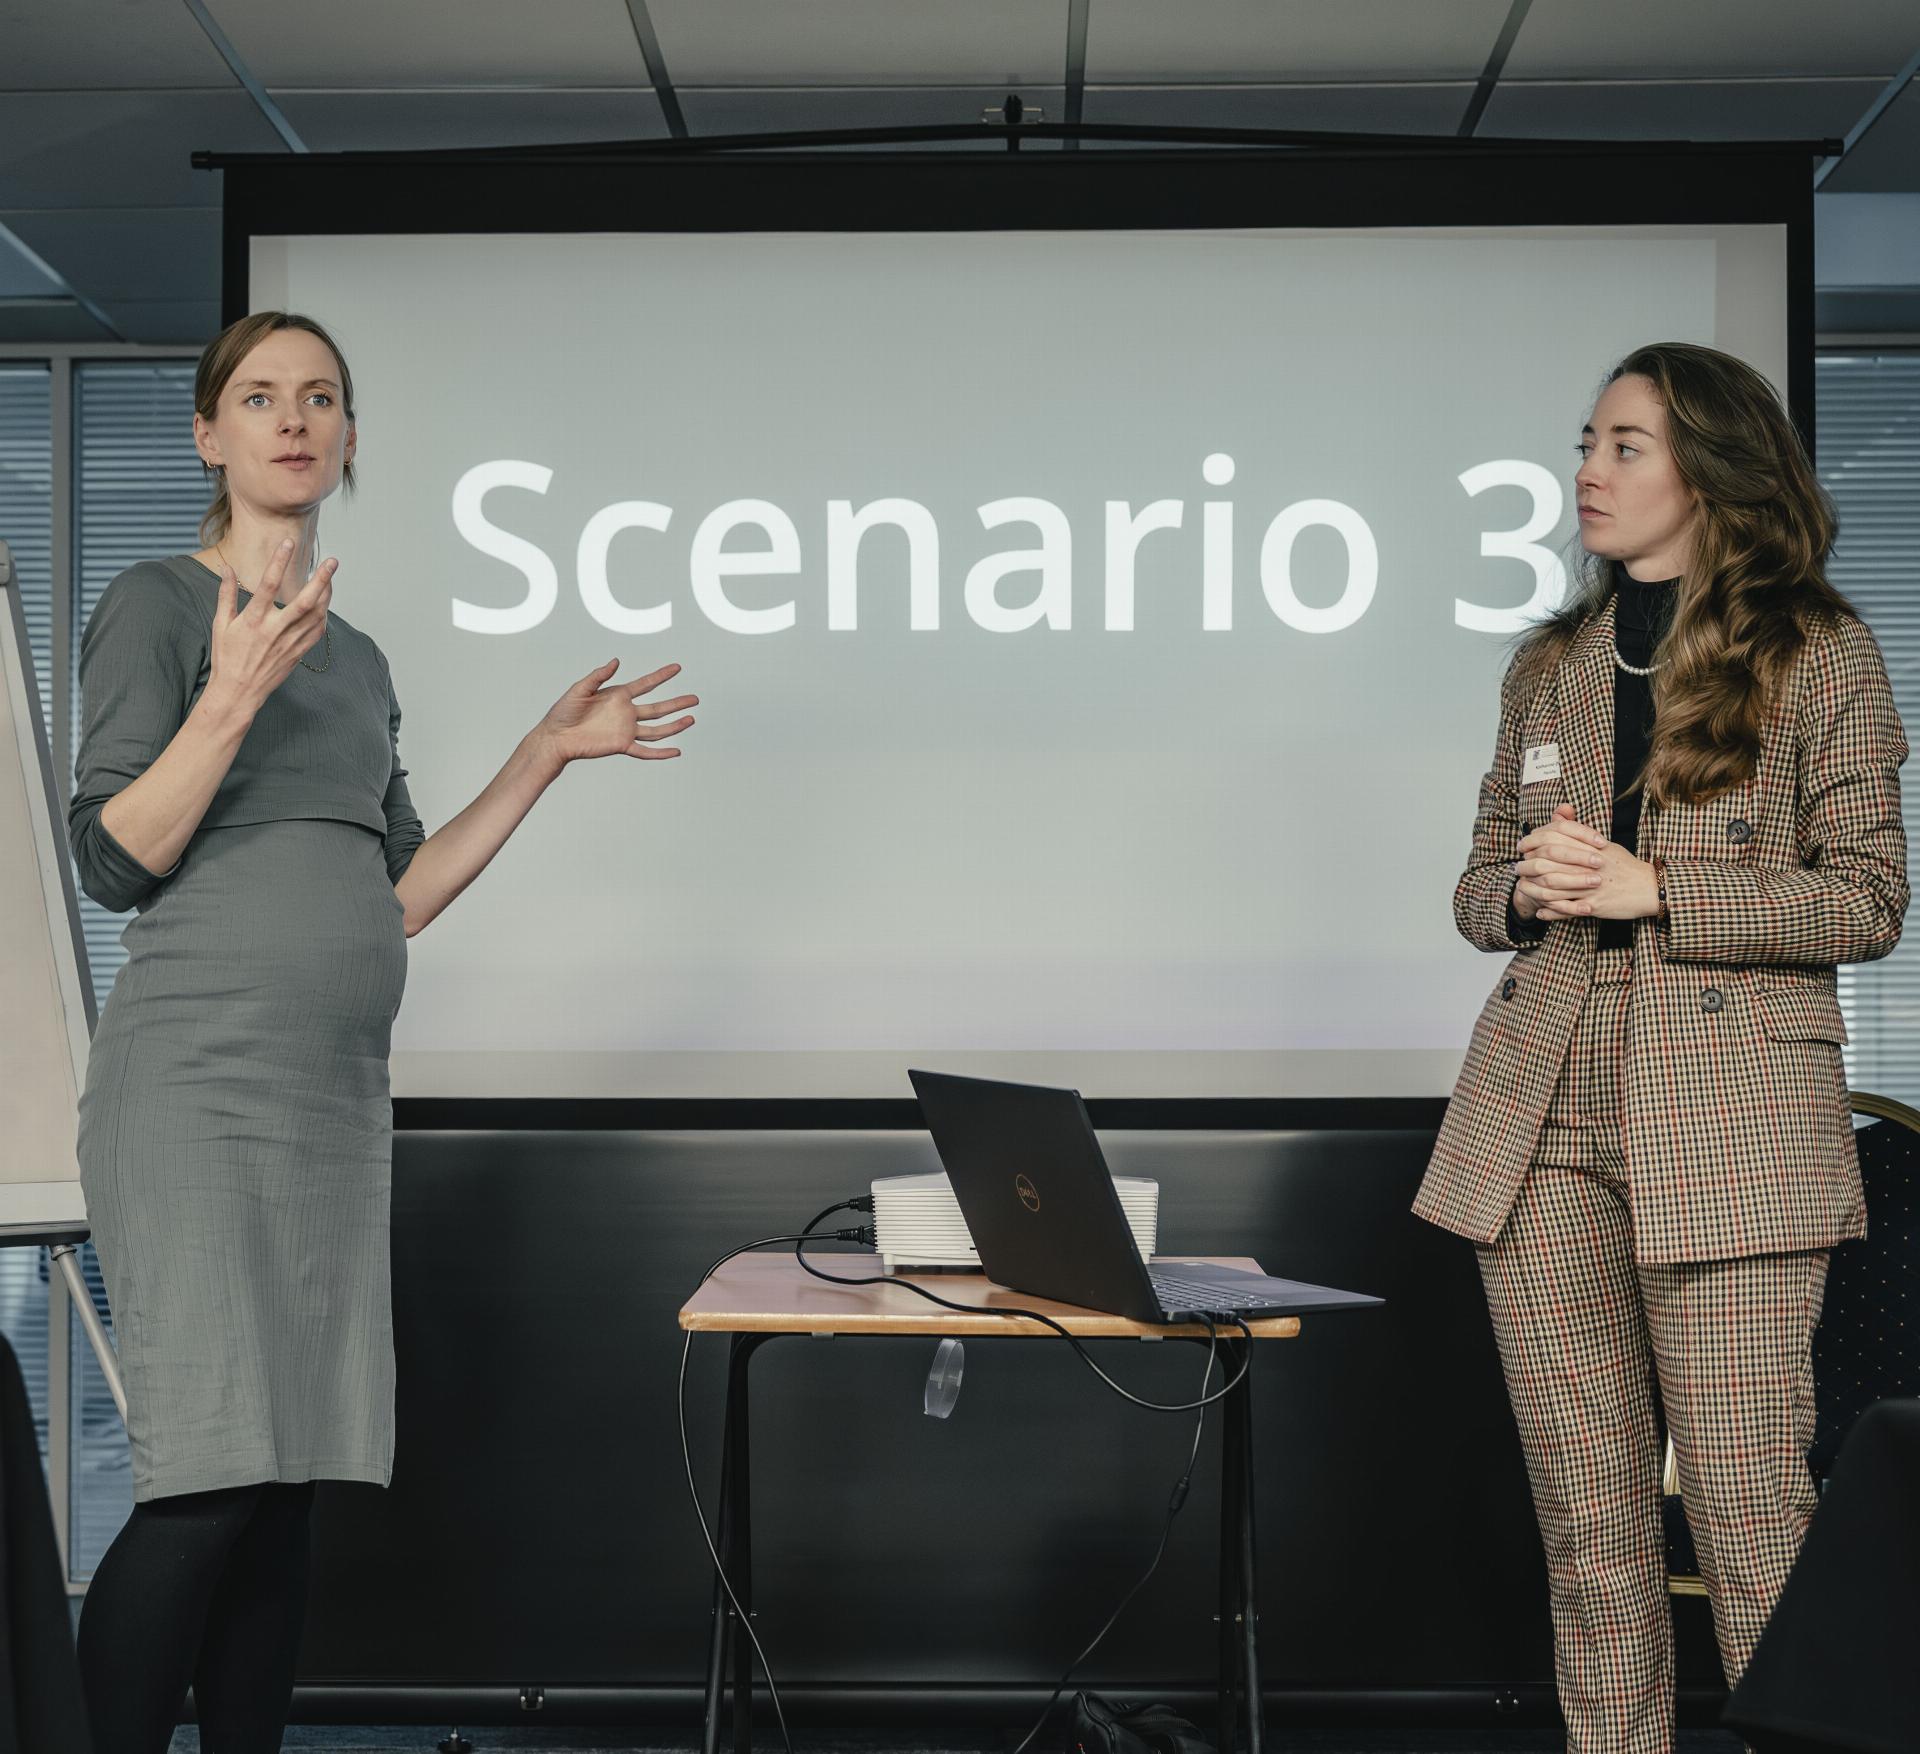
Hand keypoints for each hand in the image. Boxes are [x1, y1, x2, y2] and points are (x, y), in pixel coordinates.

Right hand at [205, 539, 334, 717]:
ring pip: (316, 615)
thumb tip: (227, 568)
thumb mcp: (220, 624)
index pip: (269, 584)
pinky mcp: (299, 653)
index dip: (278, 561)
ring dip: (327, 594)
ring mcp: (290, 642)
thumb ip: (226, 594)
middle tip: (332, 561)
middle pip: (304, 601)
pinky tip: (325, 603)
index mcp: (253, 620)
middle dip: (321, 579)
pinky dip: (324, 615)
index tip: (288, 542)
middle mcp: (275, 630)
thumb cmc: (227, 656)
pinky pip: (317, 631)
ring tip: (330, 577)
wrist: (239, 691)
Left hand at [535, 659, 696, 766]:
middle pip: (658, 707)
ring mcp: (626, 730)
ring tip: (691, 720)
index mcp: (618, 696)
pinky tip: (676, 752)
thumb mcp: (580, 688)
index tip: (677, 668)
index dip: (662, 676)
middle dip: (677, 703)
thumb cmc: (563, 711)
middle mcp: (626, 713)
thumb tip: (616, 661)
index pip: (646, 684)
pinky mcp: (622, 745)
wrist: (556, 737)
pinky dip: (661, 753)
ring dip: (674, 726)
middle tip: (695, 699)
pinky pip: (645, 751)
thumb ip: (598, 676)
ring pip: (657, 729)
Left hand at [1515, 803, 1659, 921]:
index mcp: (1591, 846)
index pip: (1554, 836)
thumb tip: (1559, 811)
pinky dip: (1550, 912)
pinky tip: (1540, 912)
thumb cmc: (1624, 866)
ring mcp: (1590, 885)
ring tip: (1523, 889)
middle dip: (1528, 865)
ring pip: (1552, 886)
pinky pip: (1566, 909)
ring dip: (1534, 889)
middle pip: (1548, 861)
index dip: (1534, 840)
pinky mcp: (1594, 905)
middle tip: (1519, 868)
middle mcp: (1588, 863)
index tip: (1523, 846)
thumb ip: (1578, 831)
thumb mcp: (1603, 844)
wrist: (1649, 888)